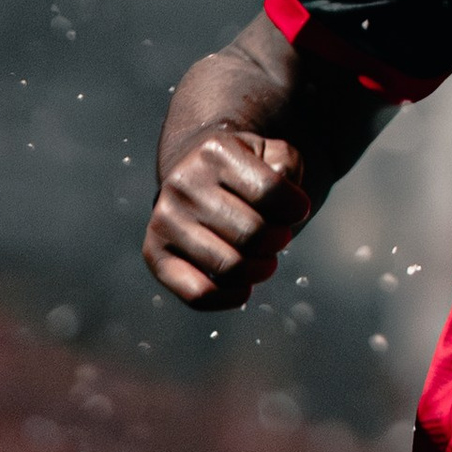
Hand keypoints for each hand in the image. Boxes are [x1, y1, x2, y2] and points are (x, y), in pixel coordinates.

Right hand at [141, 121, 311, 311]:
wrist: (196, 178)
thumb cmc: (244, 172)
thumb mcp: (271, 154)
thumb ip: (287, 165)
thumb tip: (287, 197)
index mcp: (215, 153)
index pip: (271, 191)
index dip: (296, 208)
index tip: (297, 210)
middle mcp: (183, 183)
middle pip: (253, 233)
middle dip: (278, 242)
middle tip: (277, 239)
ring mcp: (165, 219)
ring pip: (230, 267)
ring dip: (259, 270)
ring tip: (262, 261)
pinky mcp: (154, 253)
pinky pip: (198, 294)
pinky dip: (229, 298)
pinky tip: (243, 288)